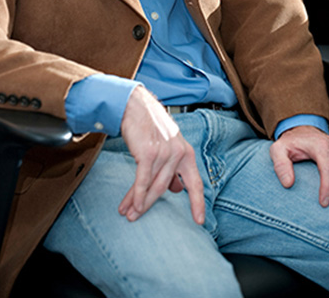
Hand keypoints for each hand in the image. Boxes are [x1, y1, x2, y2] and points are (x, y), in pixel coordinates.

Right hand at [118, 86, 204, 224]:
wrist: (137, 106)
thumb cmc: (152, 125)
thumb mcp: (169, 144)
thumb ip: (173, 166)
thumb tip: (175, 189)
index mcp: (187, 153)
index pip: (195, 183)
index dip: (197, 203)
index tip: (199, 221)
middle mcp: (179, 154)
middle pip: (165, 188)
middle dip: (149, 205)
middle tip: (137, 217)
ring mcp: (164, 153)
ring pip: (152, 186)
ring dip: (139, 202)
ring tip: (128, 212)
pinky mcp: (149, 153)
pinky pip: (142, 179)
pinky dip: (135, 194)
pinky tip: (129, 204)